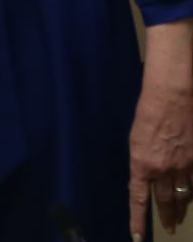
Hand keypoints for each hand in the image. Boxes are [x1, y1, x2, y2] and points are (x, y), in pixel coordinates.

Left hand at [129, 44, 192, 238]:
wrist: (173, 95)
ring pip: (183, 194)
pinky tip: (191, 196)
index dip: (138, 220)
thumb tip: (145, 176)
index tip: (137, 237)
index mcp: (142, 163)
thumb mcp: (136, 138)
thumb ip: (142, 160)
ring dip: (181, 208)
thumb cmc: (148, 111)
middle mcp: (163, 169)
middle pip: (165, 201)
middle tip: (168, 229)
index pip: (139, 199)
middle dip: (166, 217)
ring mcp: (184, 165)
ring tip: (179, 218)